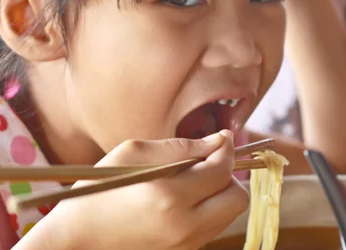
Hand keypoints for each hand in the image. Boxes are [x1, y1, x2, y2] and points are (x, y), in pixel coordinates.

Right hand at [21, 131, 247, 249]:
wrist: (75, 240)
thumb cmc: (99, 190)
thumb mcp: (133, 153)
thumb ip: (181, 146)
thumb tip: (220, 140)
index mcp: (169, 196)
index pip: (222, 169)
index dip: (227, 149)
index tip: (222, 139)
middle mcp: (184, 226)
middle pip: (238, 198)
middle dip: (230, 175)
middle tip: (209, 163)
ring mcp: (185, 245)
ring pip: (230, 214)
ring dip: (222, 193)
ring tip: (195, 181)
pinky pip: (213, 228)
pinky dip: (210, 210)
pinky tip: (186, 200)